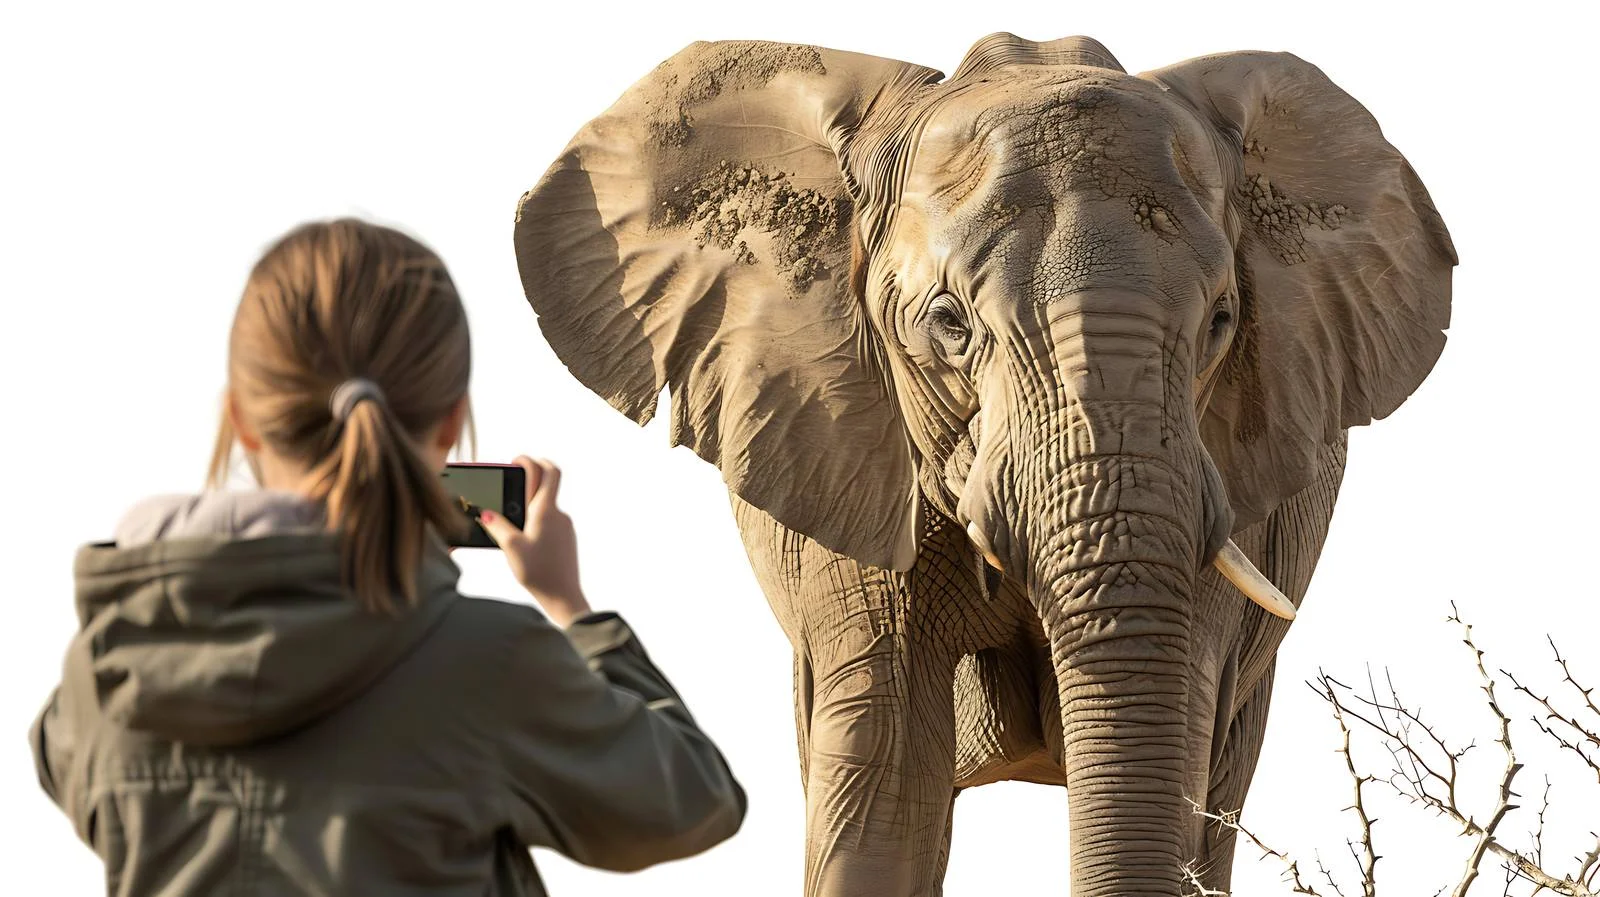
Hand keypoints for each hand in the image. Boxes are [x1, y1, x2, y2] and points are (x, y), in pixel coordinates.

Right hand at [477, 456, 591, 627]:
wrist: (564, 596)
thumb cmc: (538, 572)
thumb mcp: (511, 548)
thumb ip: (497, 526)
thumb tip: (486, 513)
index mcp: (545, 511)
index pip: (548, 471)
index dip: (533, 460)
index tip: (516, 461)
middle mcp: (558, 514)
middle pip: (548, 484)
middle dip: (530, 476)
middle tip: (512, 479)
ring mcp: (564, 526)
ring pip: (546, 504)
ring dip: (530, 501)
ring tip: (510, 513)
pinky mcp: (565, 538)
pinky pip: (549, 520)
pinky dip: (535, 518)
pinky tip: (522, 535)